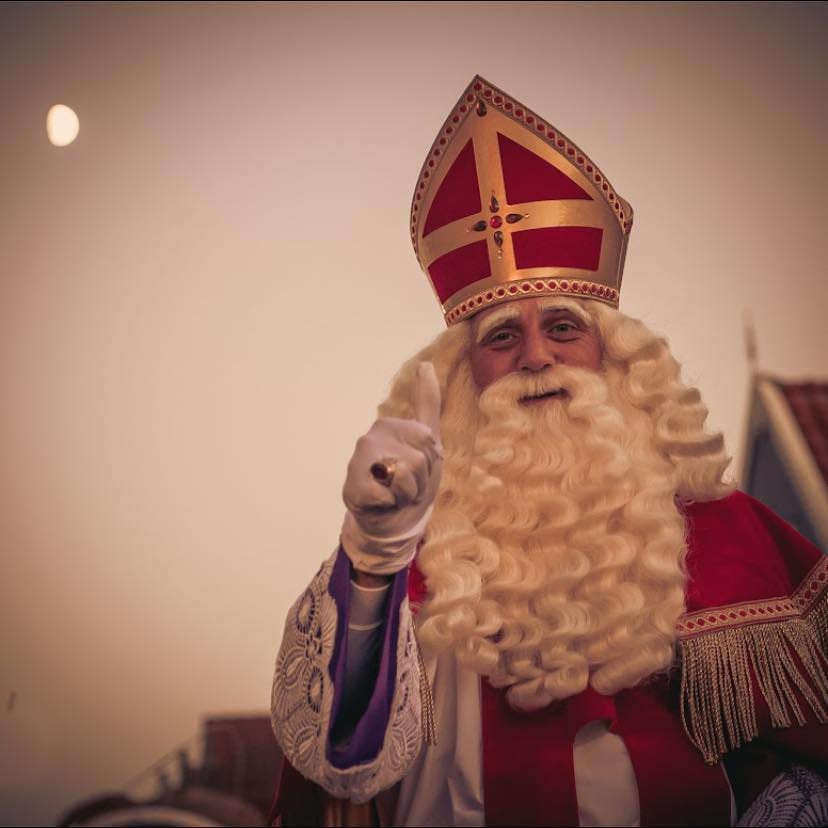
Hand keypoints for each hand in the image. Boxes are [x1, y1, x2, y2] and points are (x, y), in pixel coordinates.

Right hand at [340, 363, 442, 575]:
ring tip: (395, 495)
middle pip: (419, 459)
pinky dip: (391, 504)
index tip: (418, 469)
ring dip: (407, 494)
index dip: (429, 462)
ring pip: (405, 475)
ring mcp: (359, 461)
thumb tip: (426, 363)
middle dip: (419, 480)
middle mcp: (371, 437)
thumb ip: (427, 402)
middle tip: (406, 486)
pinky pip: (389, 494)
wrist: (390, 519)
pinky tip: (382, 503)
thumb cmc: (410, 480)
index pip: (428, 441)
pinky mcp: (353, 486)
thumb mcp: (427, 442)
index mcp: (389, 425)